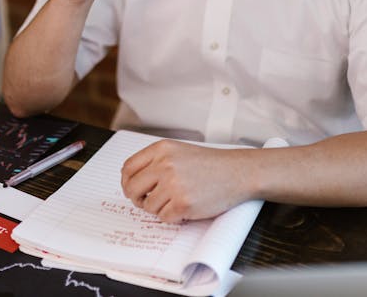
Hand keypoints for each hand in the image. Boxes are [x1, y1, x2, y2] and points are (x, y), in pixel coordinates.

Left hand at [120, 140, 250, 222]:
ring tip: (178, 200)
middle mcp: (164, 165)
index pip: (128, 168)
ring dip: (160, 208)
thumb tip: (131, 180)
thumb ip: (155, 161)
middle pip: (132, 188)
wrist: (238, 172)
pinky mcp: (182, 203)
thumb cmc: (211, 164)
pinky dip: (173, 217)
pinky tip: (186, 207)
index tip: (133, 189)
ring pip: (148, 206)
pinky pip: (164, 218)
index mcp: (161, 149)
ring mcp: (173, 184)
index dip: (127, 182)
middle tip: (148, 201)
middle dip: (138, 199)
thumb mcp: (179, 152)